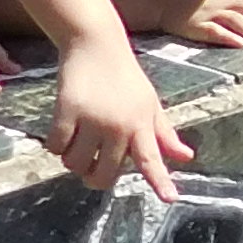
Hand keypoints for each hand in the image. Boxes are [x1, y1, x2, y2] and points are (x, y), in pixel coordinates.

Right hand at [48, 43, 189, 199]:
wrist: (96, 45)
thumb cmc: (125, 78)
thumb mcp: (150, 104)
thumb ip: (164, 134)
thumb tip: (186, 157)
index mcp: (141, 124)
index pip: (152, 159)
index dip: (160, 180)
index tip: (170, 198)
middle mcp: (119, 125)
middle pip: (103, 175)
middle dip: (95, 176)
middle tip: (94, 161)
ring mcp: (92, 119)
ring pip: (76, 164)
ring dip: (73, 159)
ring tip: (79, 139)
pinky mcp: (67, 111)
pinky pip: (56, 148)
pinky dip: (56, 145)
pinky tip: (63, 130)